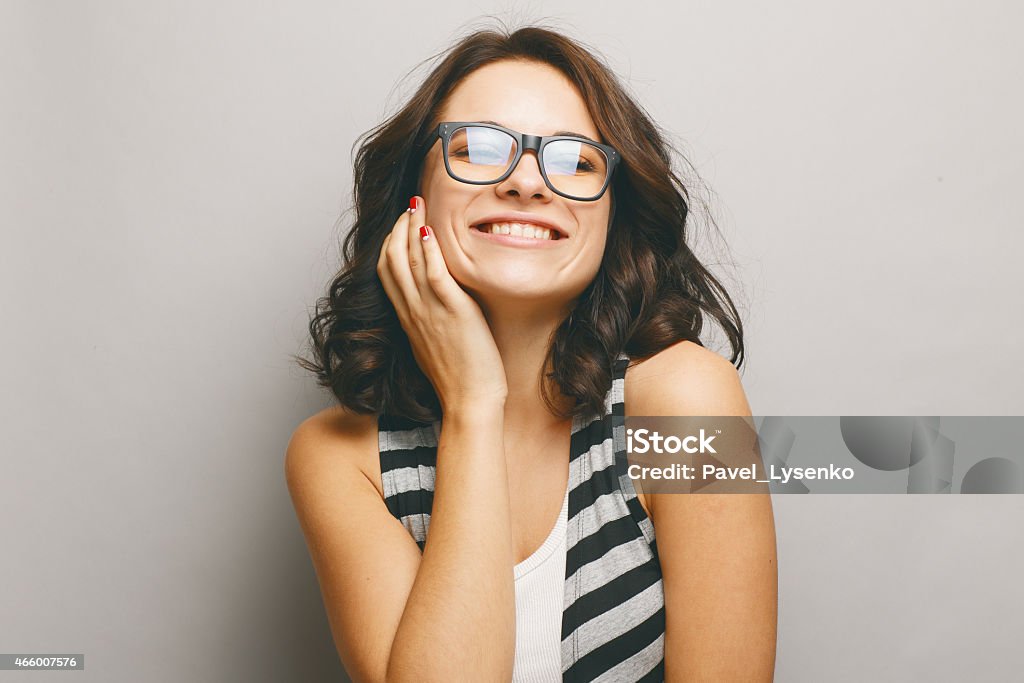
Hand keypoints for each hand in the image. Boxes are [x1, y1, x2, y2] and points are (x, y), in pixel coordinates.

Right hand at [376, 196, 507, 411]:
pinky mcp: (452, 312)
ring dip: (411, 228)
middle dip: (397, 228)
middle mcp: (412, 311)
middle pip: (391, 259)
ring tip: (418, 206)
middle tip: (410, 207)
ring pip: (408, 260)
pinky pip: (434, 273)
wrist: (468, 402)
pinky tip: (430, 231)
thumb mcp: (434, 345)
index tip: (401, 226)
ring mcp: (429, 311)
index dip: (391, 244)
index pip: (387, 272)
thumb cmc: (458, 378)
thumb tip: (437, 308)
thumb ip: (430, 322)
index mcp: (407, 318)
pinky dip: (429, 250)